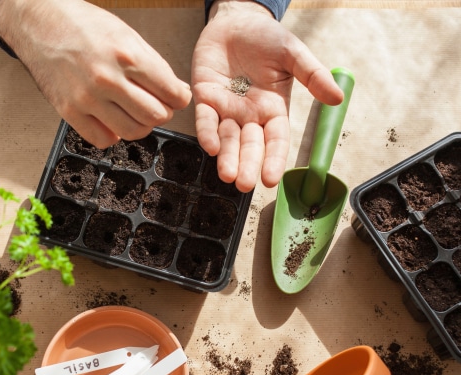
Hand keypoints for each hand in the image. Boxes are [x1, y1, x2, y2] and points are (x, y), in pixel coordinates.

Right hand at [0, 0, 191, 147]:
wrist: (40, 23)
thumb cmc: (83, 26)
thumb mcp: (127, 35)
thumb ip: (154, 66)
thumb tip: (178, 92)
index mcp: (127, 55)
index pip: (171, 93)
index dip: (179, 98)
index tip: (176, 98)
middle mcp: (107, 79)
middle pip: (155, 116)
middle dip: (162, 112)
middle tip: (156, 105)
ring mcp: (87, 98)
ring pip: (132, 132)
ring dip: (140, 126)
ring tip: (135, 113)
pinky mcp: (69, 111)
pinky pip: (103, 139)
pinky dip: (114, 134)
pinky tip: (112, 119)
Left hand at [192, 0, 343, 191]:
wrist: (236, 21)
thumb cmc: (266, 38)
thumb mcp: (293, 54)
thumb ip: (312, 75)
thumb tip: (337, 98)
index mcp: (273, 110)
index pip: (275, 140)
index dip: (274, 160)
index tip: (271, 179)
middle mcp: (249, 115)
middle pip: (250, 146)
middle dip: (247, 165)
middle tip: (245, 185)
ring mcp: (226, 109)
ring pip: (227, 139)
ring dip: (226, 158)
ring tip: (227, 175)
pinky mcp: (205, 98)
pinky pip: (205, 120)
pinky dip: (207, 133)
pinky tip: (210, 147)